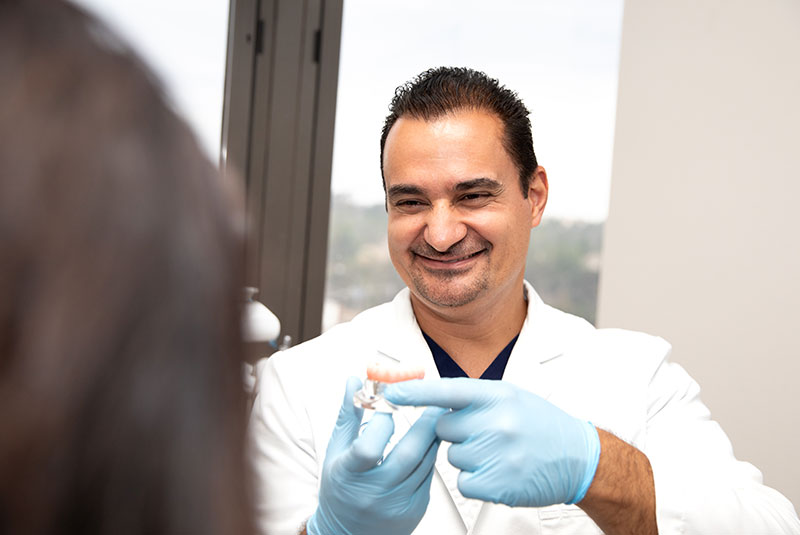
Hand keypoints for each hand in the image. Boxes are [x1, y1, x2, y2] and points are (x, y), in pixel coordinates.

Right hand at [307, 377, 443, 534]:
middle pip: (408, 454)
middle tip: (433, 401)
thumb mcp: (336, 451)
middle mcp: (375, 493)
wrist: (347, 534)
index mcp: (350, 475)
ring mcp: (398, 504)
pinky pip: (430, 476)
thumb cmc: (340, 489)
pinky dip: (431, 456)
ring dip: (432, 437)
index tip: (390, 401)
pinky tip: (429, 442)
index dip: (382, 420)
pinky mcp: (416, 509)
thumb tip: (354, 381)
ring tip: (435, 417)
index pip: (369, 446)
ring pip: (425, 463)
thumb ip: (348, 415)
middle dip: (424, 423)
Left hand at [384, 378, 599, 507]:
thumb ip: (473, 397)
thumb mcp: (509, 396)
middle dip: (456, 432)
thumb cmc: (540, 424)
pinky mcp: (496, 484)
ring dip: (468, 457)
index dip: (415, 392)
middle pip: (442, 428)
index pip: (446, 390)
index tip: (390, 393)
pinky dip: (476, 480)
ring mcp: (496, 454)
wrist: (576, 457)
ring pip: (452, 456)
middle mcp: (495, 422)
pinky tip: (498, 471)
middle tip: (484, 433)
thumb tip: (432, 399)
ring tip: (498, 452)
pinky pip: (463, 481)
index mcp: (496, 395)